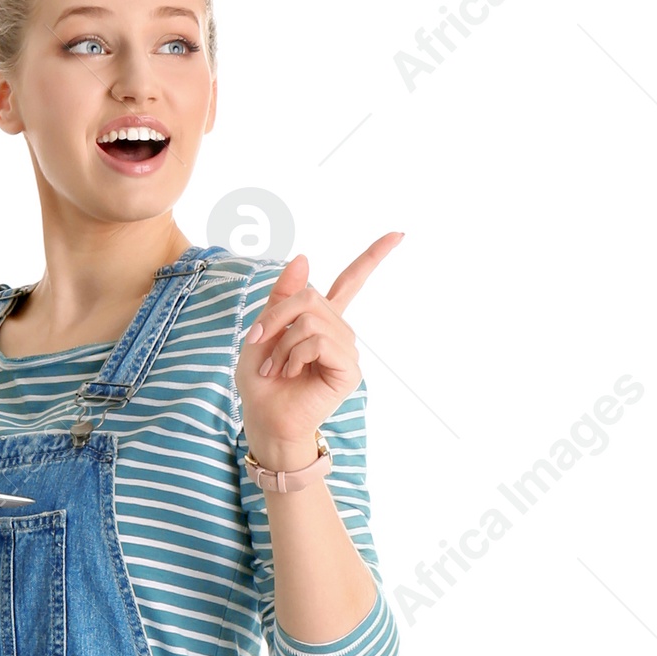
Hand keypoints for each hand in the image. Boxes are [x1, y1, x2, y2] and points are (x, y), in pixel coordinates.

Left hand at [234, 233, 403, 466]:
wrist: (265, 421)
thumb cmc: (262, 382)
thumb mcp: (263, 331)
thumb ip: (281, 296)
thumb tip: (305, 257)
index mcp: (322, 320)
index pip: (352, 281)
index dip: (374, 256)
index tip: (399, 234)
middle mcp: (339, 332)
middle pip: (311, 295)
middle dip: (276, 316)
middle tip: (257, 342)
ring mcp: (347, 350)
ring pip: (311, 320)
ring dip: (283, 343)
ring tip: (277, 368)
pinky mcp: (349, 369)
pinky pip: (318, 342)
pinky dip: (295, 355)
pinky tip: (291, 373)